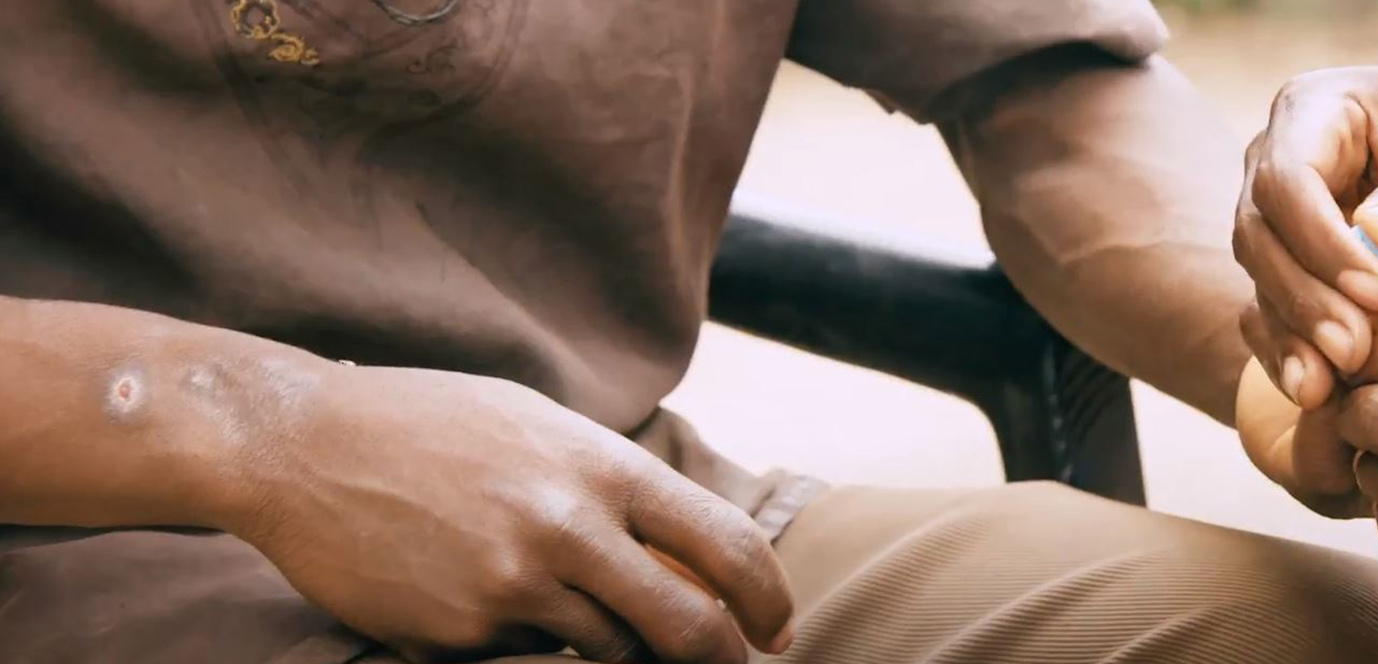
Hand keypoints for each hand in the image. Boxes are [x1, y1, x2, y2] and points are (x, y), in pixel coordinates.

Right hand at [227, 364, 793, 663]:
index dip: (769, 599)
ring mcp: (511, 589)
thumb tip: (693, 554)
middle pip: (687, 627)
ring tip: (579, 610)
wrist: (299, 445)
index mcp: (601, 468)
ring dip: (616, 648)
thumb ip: (619, 489)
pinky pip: (525, 658)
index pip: (727, 546)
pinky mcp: (458, 637)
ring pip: (608, 653)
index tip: (779, 628)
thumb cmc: (433, 426)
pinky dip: (525, 641)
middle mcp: (567, 530)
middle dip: (722, 659)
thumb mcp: (544, 429)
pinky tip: (478, 592)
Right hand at [1232, 63, 1377, 409]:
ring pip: (1261, 280)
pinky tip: (1317, 392)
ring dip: (1292, 335)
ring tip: (1329, 386)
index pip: (1289, 179)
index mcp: (1316, 110)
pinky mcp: (1289, 266)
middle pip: (1259, 235)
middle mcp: (1276, 160)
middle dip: (1302, 298)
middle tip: (1354, 351)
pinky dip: (1291, 352)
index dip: (1322, 241)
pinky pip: (1272, 311)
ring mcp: (1276, 217)